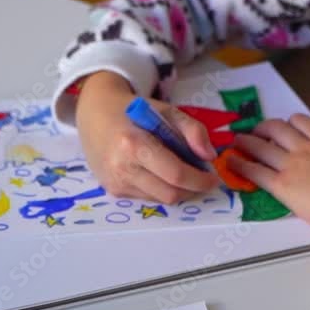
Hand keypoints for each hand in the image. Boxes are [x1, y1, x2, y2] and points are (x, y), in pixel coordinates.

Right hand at [76, 71, 219, 203]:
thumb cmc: (134, 111)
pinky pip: (147, 197)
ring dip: (178, 190)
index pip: (175, 174)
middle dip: (193, 189)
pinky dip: (161, 188)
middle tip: (204, 178)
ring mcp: (115, 182)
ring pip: (160, 199)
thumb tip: (210, 157)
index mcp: (134, 144)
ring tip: (183, 172)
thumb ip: (193, 130)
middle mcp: (122, 167)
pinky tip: (161, 173)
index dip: (200, 180)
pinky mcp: (113, 190)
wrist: (95, 114)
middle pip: (170, 193)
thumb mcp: (167, 110)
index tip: (214, 177)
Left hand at [230, 114, 309, 237]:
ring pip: (262, 147)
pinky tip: (232, 164)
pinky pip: (256, 171)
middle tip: (256, 132)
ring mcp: (292, 165)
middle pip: (277, 129)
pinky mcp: (282, 185)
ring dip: (247, 142)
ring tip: (237, 143)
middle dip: (264, 128)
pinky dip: (241, 165)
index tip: (284, 127)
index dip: (289, 122)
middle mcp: (306, 149)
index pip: (302, 122)